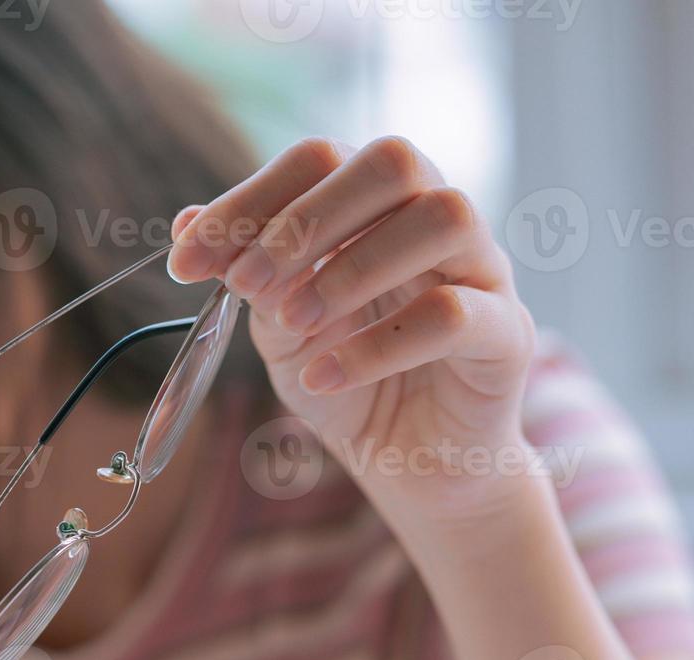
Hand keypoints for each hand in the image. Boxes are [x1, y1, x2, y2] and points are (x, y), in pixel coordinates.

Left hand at [169, 137, 537, 526]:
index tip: (186, 261)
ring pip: (443, 217)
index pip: (319, 159)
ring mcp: (483, 271)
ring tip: (294, 324)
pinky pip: (454, 315)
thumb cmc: (347, 380)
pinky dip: (376, 345)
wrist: (411, 465)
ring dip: (352, 269)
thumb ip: (248, 274)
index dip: (246, 202)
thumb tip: (187, 223)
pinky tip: (322, 375)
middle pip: (392, 162)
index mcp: (377, 204)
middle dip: (305, 220)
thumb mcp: (279, 328)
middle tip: (247, 286)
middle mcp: (436, 219)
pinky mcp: (507, 335)